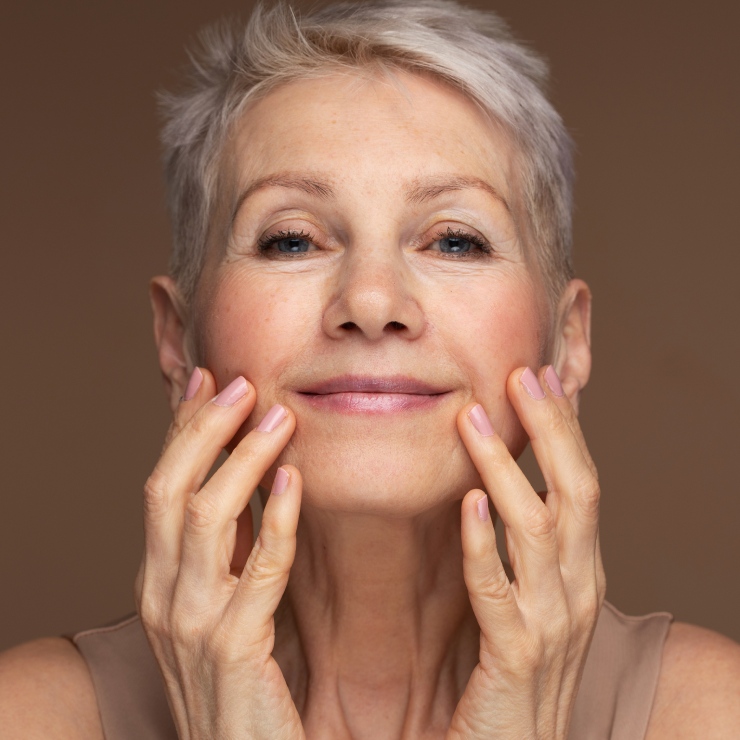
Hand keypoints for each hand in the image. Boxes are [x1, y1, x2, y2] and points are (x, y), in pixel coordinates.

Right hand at [134, 368, 304, 739]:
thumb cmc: (240, 680)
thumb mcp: (219, 604)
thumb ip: (227, 550)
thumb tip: (249, 483)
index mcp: (158, 580)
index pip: (163, 486)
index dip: (183, 429)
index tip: (209, 380)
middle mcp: (161, 595)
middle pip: (169, 488)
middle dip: (203, 429)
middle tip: (241, 382)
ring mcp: (190, 624)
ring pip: (205, 516)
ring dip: (242, 458)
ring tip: (279, 416)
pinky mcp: (232, 650)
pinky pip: (256, 571)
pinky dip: (274, 520)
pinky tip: (295, 482)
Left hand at [449, 365, 605, 738]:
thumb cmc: (517, 671)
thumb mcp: (533, 597)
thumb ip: (523, 545)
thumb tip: (500, 483)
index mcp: (580, 571)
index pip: (581, 484)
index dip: (564, 429)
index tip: (541, 376)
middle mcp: (576, 590)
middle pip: (576, 492)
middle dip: (551, 430)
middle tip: (521, 374)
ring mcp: (551, 626)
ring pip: (537, 529)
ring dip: (505, 468)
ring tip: (469, 418)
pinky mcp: (513, 660)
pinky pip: (498, 593)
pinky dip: (484, 544)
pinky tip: (467, 503)